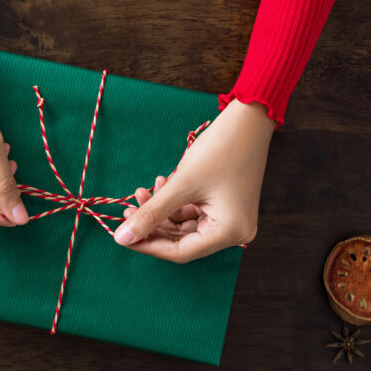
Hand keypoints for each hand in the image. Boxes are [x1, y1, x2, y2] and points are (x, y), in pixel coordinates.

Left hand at [113, 100, 272, 262]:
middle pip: (182, 240)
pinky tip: (161, 184)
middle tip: (128, 211)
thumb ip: (151, 213)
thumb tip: (122, 238)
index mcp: (230, 232)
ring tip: (142, 191)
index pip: (181, 252)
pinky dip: (174, 201)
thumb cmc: (221, 149)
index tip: (123, 237)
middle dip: (153, 224)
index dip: (149, 245)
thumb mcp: (181, 184)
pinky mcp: (224, 206)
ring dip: (161, 210)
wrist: (248, 119)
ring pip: (183, 225)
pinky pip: (192, 212)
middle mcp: (234, 232)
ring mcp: (230, 219)